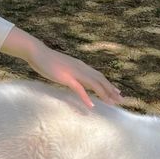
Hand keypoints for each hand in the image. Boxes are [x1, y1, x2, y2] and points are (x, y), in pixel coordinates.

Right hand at [0, 28, 122, 107]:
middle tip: (121, 100)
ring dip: (104, 94)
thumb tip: (74, 79)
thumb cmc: (47, 60)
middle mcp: (81, 68)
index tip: (117, 92)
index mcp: (81, 66)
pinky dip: (86, 98)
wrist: (37, 52)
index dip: (109, 84)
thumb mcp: (63, 66)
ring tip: (112, 103)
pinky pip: (79, 89)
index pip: (99, 76)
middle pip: (100, 80)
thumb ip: (71, 72)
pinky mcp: (66, 78)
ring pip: (94, 84)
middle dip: (111, 91)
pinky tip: (91, 106)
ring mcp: (74, 73)